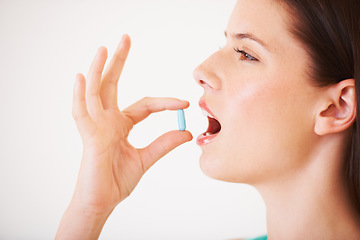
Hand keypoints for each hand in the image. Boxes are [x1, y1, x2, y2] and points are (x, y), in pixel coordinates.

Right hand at [56, 35, 191, 238]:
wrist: (102, 201)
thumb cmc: (117, 180)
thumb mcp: (146, 158)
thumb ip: (164, 144)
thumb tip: (187, 133)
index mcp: (120, 125)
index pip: (145, 105)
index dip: (164, 103)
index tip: (184, 103)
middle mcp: (106, 120)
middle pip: (111, 85)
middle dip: (117, 61)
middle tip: (125, 39)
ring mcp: (96, 126)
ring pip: (95, 92)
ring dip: (98, 70)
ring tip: (104, 49)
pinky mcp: (88, 136)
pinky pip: (81, 112)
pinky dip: (80, 94)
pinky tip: (82, 76)